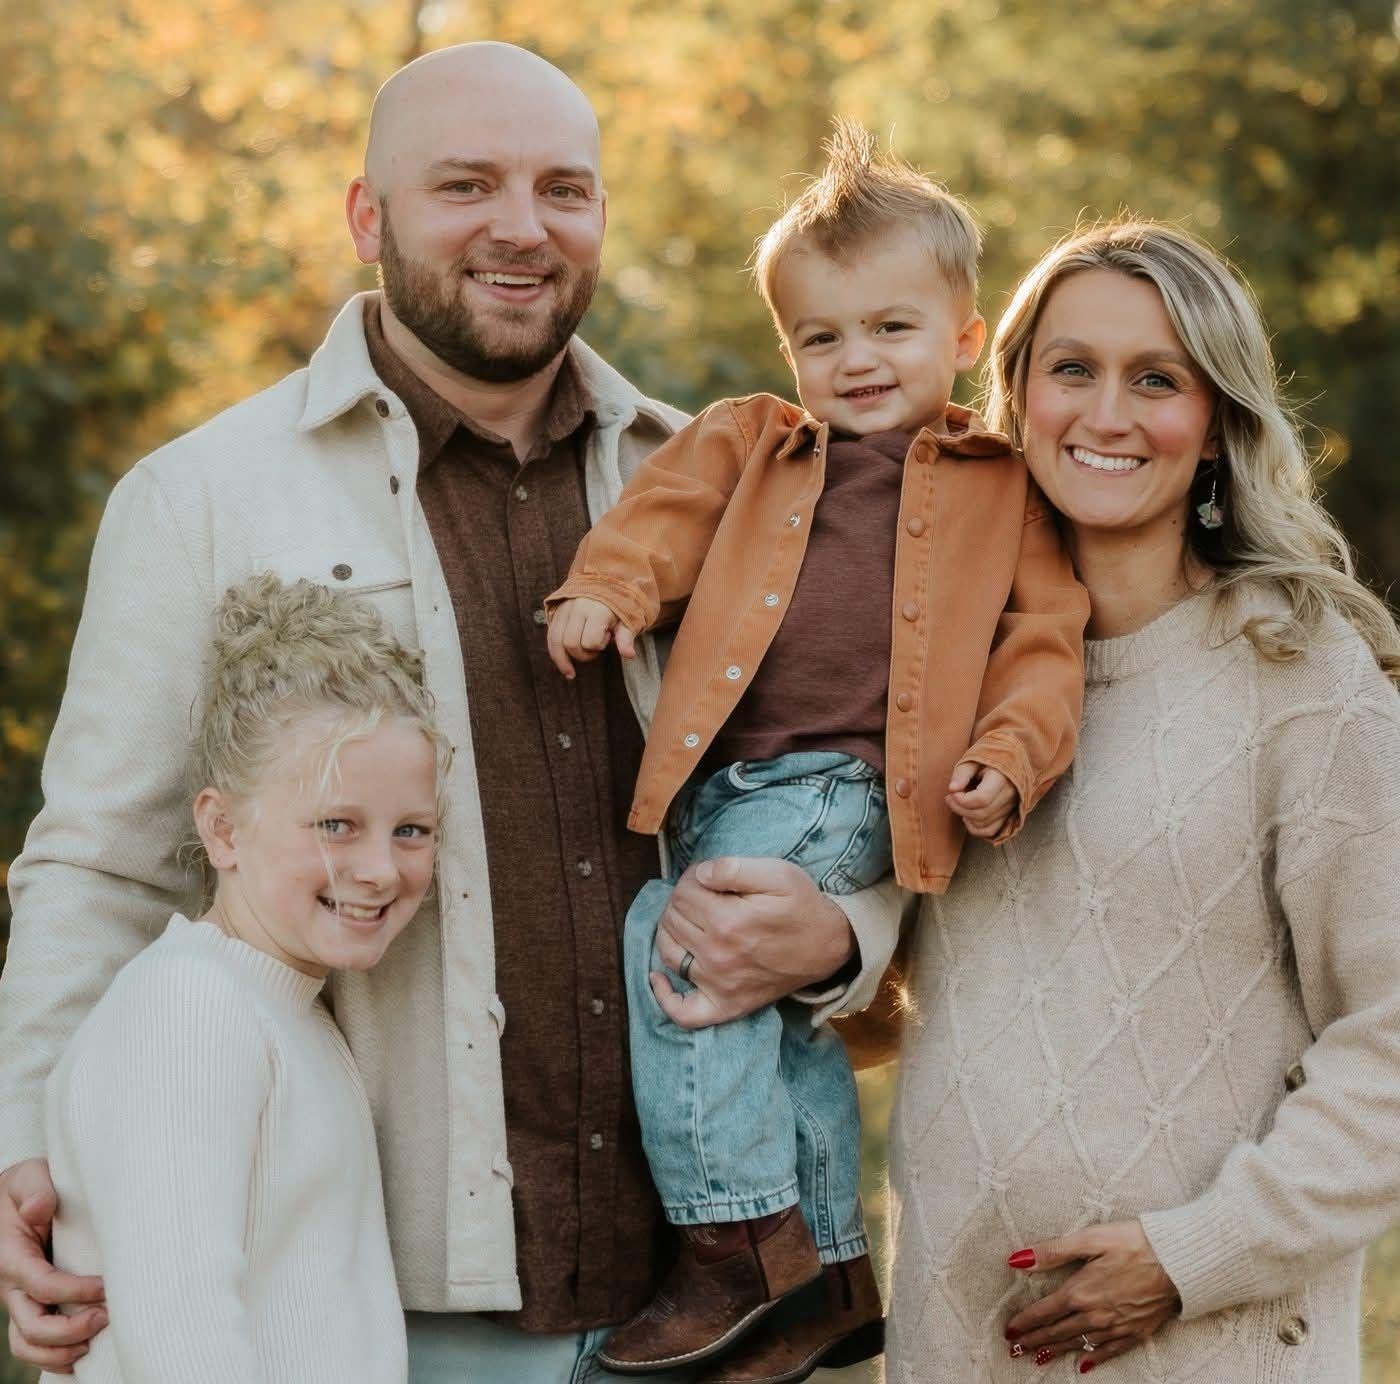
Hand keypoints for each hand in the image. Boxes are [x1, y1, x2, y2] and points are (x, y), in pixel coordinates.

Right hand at [1, 1158, 106, 1371]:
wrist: (14, 1197)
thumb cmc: (26, 1187)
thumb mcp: (27, 1177)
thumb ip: (34, 1189)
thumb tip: (40, 1208)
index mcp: (12, 1257)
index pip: (41, 1285)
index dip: (74, 1292)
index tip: (107, 1286)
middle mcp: (11, 1286)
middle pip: (31, 1326)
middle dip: (68, 1331)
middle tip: (106, 1318)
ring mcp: (19, 1300)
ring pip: (27, 1344)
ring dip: (60, 1352)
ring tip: (96, 1343)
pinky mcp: (29, 1305)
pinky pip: (32, 1344)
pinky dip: (54, 1357)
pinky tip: (84, 1355)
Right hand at [546, 597, 635, 677]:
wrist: (607, 583)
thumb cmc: (621, 606)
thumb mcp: (628, 620)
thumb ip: (626, 637)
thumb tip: (629, 655)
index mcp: (597, 609)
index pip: (590, 641)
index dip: (599, 646)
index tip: (607, 638)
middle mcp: (577, 608)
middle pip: (570, 643)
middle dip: (583, 654)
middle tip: (596, 647)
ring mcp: (565, 609)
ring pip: (556, 641)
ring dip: (565, 659)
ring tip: (572, 671)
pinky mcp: (557, 612)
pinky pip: (550, 637)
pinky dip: (555, 654)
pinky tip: (565, 668)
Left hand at [650, 856, 854, 1028]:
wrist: (829, 946)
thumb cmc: (802, 905)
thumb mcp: (778, 872)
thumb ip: (733, 867)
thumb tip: (697, 874)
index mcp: (727, 920)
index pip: (683, 892)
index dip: (691, 877)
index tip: (706, 877)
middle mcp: (717, 956)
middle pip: (672, 919)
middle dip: (681, 900)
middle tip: (702, 896)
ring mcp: (719, 985)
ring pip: (668, 952)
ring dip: (669, 931)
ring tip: (688, 920)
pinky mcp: (726, 1006)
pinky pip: (683, 1013)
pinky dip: (664, 997)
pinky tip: (659, 977)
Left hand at [947, 761, 1017, 839]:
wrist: (1012, 758)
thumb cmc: (989, 757)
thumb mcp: (974, 758)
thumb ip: (962, 772)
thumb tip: (952, 789)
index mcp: (1002, 778)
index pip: (982, 798)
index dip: (962, 800)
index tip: (952, 792)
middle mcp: (1010, 795)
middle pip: (982, 813)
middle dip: (960, 809)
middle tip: (950, 797)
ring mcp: (1011, 807)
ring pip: (985, 824)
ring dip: (966, 818)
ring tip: (958, 804)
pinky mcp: (1009, 815)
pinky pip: (992, 831)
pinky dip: (976, 829)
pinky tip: (967, 817)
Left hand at [1003, 1220, 1178, 1370]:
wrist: (1180, 1262)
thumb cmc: (1134, 1242)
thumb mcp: (1089, 1239)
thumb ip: (1052, 1252)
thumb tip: (1016, 1260)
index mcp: (1080, 1292)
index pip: (1044, 1312)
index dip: (1025, 1322)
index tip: (1009, 1331)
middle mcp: (1095, 1315)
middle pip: (1057, 1332)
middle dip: (1034, 1341)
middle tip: (1015, 1350)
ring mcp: (1116, 1326)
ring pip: (1080, 1343)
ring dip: (1056, 1351)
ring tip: (1038, 1358)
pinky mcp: (1136, 1332)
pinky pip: (1109, 1351)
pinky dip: (1093, 1358)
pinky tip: (1083, 1364)